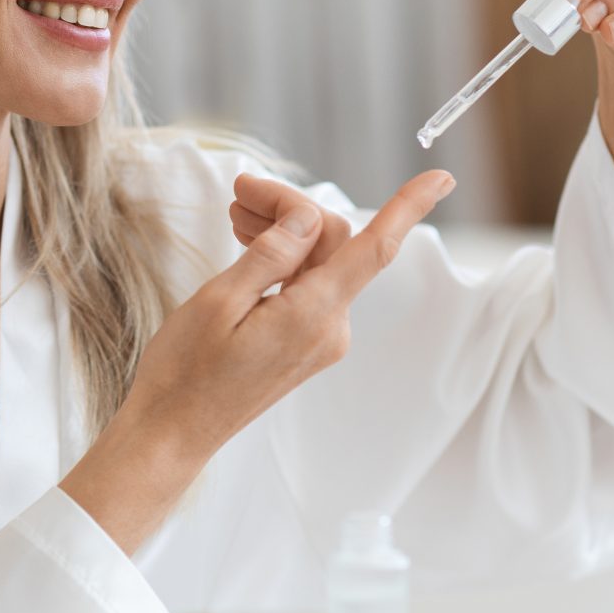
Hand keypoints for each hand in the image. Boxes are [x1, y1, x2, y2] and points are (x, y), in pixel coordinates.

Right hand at [123, 168, 455, 462]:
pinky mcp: (305, 345)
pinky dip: (282, 258)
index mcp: (311, 316)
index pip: (375, 250)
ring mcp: (320, 340)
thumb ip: (271, 254)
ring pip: (318, 262)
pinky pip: (307, 286)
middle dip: (290, 207)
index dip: (408, 208)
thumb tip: (308, 217)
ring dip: (283, 230)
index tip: (442, 178)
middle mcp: (328, 329)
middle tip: (239, 190)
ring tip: (236, 213)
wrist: (172, 434)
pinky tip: (249, 242)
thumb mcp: (219, 301)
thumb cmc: (184, 372)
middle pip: (331, 242)